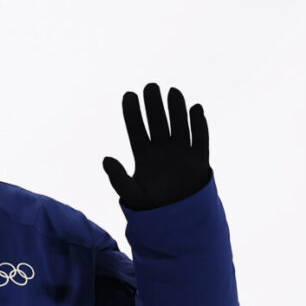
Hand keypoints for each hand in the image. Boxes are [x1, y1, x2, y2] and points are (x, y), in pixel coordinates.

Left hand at [102, 83, 210, 210]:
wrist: (176, 219)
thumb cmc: (149, 206)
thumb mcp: (130, 194)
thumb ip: (118, 178)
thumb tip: (106, 159)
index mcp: (143, 156)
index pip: (136, 130)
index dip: (132, 113)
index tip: (128, 95)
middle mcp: (162, 150)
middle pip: (158, 123)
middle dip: (154, 105)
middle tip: (150, 86)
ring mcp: (181, 153)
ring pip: (178, 126)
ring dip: (176, 109)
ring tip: (172, 91)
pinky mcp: (199, 160)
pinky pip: (200, 138)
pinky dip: (199, 124)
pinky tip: (196, 109)